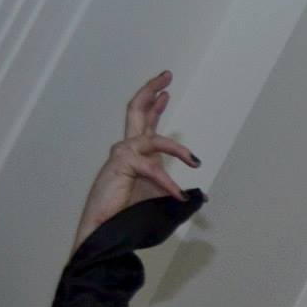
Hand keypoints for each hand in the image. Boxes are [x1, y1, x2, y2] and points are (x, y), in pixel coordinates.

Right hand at [71, 70, 201, 252]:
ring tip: (194, 160)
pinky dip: (168, 182)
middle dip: (151, 90)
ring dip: (177, 148)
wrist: (105, 231)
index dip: (155, 104)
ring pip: (154, 138)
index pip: (143, 122)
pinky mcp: (122, 165)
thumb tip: (200, 197)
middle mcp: (126, 149)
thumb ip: (176, 194)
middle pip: (136, 109)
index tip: (166, 91)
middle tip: (167, 75)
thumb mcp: (159, 201)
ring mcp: (122, 155)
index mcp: (135, 154)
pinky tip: (178, 195)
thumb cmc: (128, 217)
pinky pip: (153, 169)